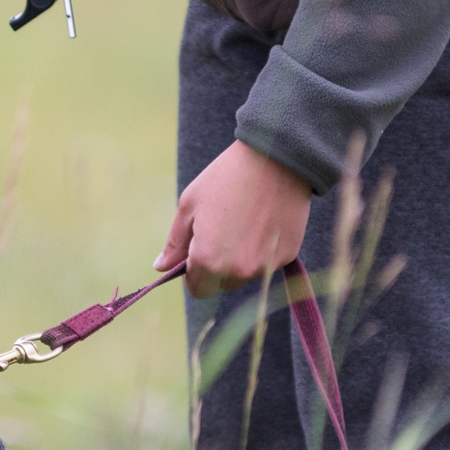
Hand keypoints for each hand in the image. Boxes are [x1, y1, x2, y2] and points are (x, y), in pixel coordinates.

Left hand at [157, 140, 313, 299]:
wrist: (276, 159)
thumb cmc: (225, 179)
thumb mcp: (190, 205)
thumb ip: (176, 243)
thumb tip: (161, 267)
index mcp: (209, 260)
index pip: (198, 290)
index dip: (194, 273)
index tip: (198, 252)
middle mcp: (239, 271)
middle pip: (223, 283)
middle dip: (218, 266)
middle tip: (222, 230)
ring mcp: (266, 266)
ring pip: (246, 274)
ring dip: (241, 259)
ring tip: (244, 222)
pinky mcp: (287, 257)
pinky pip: (268, 263)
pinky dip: (263, 250)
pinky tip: (263, 222)